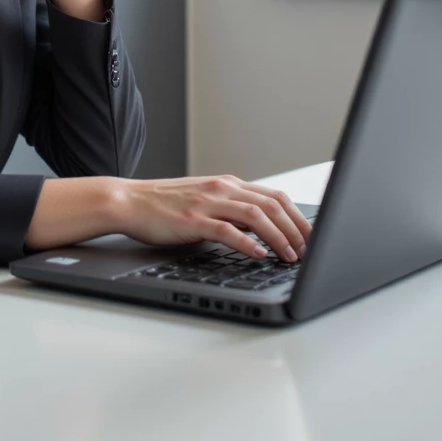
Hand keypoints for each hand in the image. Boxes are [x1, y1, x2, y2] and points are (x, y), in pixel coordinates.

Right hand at [115, 175, 312, 262]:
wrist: (130, 201)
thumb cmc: (165, 205)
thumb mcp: (205, 202)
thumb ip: (231, 211)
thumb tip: (262, 233)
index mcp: (228, 184)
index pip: (274, 197)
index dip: (298, 217)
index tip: (312, 236)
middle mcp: (222, 188)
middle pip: (272, 205)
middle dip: (296, 229)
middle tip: (308, 251)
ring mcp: (208, 202)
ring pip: (255, 215)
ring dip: (278, 237)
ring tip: (290, 256)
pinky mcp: (192, 219)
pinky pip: (227, 230)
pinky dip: (247, 243)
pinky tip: (259, 255)